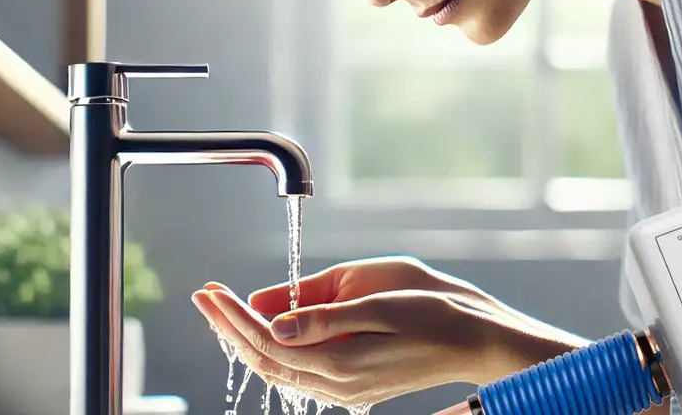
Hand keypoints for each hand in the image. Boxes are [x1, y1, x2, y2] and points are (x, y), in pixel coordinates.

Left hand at [192, 256, 588, 406]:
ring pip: (278, 368)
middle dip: (229, 327)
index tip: (209, 292)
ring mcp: (344, 388)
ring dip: (246, 338)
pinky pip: (298, 370)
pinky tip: (264, 331)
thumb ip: (323, 316)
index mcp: (339, 362)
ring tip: (222, 311)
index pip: (267, 341)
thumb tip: (272, 321)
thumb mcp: (379, 304)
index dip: (233, 317)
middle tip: (203, 296)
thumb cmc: (436, 314)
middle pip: (264, 359)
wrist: (477, 341)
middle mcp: (337, 383)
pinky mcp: (353, 383)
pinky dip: (272, 349)